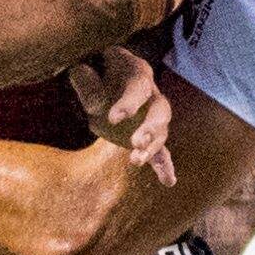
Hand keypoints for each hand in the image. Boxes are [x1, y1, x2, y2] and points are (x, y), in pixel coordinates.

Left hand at [67, 47, 174, 185]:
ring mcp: (152, 116)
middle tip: (136, 143)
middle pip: (160, 110)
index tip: (113, 119)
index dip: (129, 102)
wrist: (100, 83)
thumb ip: (87, 81)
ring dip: (152, 148)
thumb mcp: (87, 74)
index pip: (139, 86)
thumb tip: (86, 83)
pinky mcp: (148, 136)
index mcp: (138, 73)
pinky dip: (164, 166)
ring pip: (161, 132)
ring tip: (136, 160)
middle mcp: (151, 94)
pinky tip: (168, 181)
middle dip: (150, 127)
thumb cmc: (95, 75)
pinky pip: (161, 151)